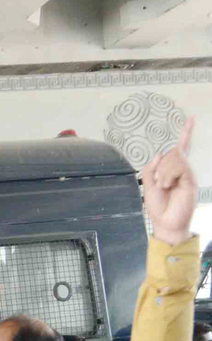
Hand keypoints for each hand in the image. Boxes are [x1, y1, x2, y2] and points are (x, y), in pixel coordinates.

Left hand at [143, 116, 196, 244]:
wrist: (166, 222)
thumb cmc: (158, 206)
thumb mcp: (148, 186)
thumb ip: (150, 169)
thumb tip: (158, 154)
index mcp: (172, 169)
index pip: (180, 148)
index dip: (186, 133)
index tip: (191, 118)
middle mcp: (182, 169)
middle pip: (172, 152)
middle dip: (160, 167)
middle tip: (158, 184)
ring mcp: (187, 174)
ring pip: (174, 158)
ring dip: (163, 172)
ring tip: (163, 186)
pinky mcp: (190, 180)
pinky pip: (179, 166)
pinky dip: (168, 175)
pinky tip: (167, 185)